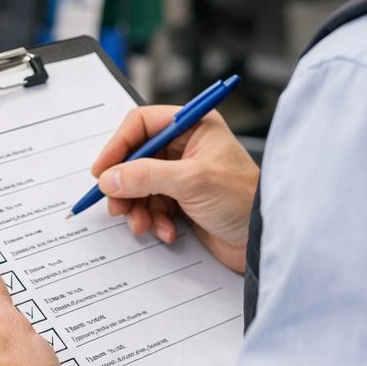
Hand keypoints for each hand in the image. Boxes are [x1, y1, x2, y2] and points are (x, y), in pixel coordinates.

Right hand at [92, 107, 259, 272]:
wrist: (264, 241)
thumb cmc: (243, 199)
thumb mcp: (191, 181)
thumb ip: (145, 176)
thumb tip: (109, 178)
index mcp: (193, 126)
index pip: (141, 124)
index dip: (118, 146)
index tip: (102, 171)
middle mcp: (186, 147)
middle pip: (135, 158)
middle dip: (125, 185)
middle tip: (117, 206)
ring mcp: (183, 175)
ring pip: (139, 185)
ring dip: (137, 207)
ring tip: (143, 224)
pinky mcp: (182, 201)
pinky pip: (151, 206)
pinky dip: (152, 220)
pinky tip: (166, 232)